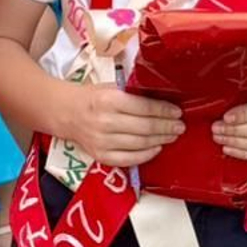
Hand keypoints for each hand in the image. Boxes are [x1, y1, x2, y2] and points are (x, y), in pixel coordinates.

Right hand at [60, 81, 182, 166]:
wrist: (66, 113)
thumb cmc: (92, 97)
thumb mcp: (111, 87)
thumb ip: (133, 94)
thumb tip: (163, 101)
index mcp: (109, 100)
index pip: (144, 107)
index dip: (164, 111)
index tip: (177, 112)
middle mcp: (105, 122)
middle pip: (145, 127)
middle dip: (166, 127)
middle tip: (180, 126)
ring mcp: (102, 141)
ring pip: (139, 144)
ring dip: (160, 140)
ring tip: (172, 136)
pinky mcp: (100, 155)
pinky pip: (128, 159)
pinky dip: (145, 155)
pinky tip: (156, 148)